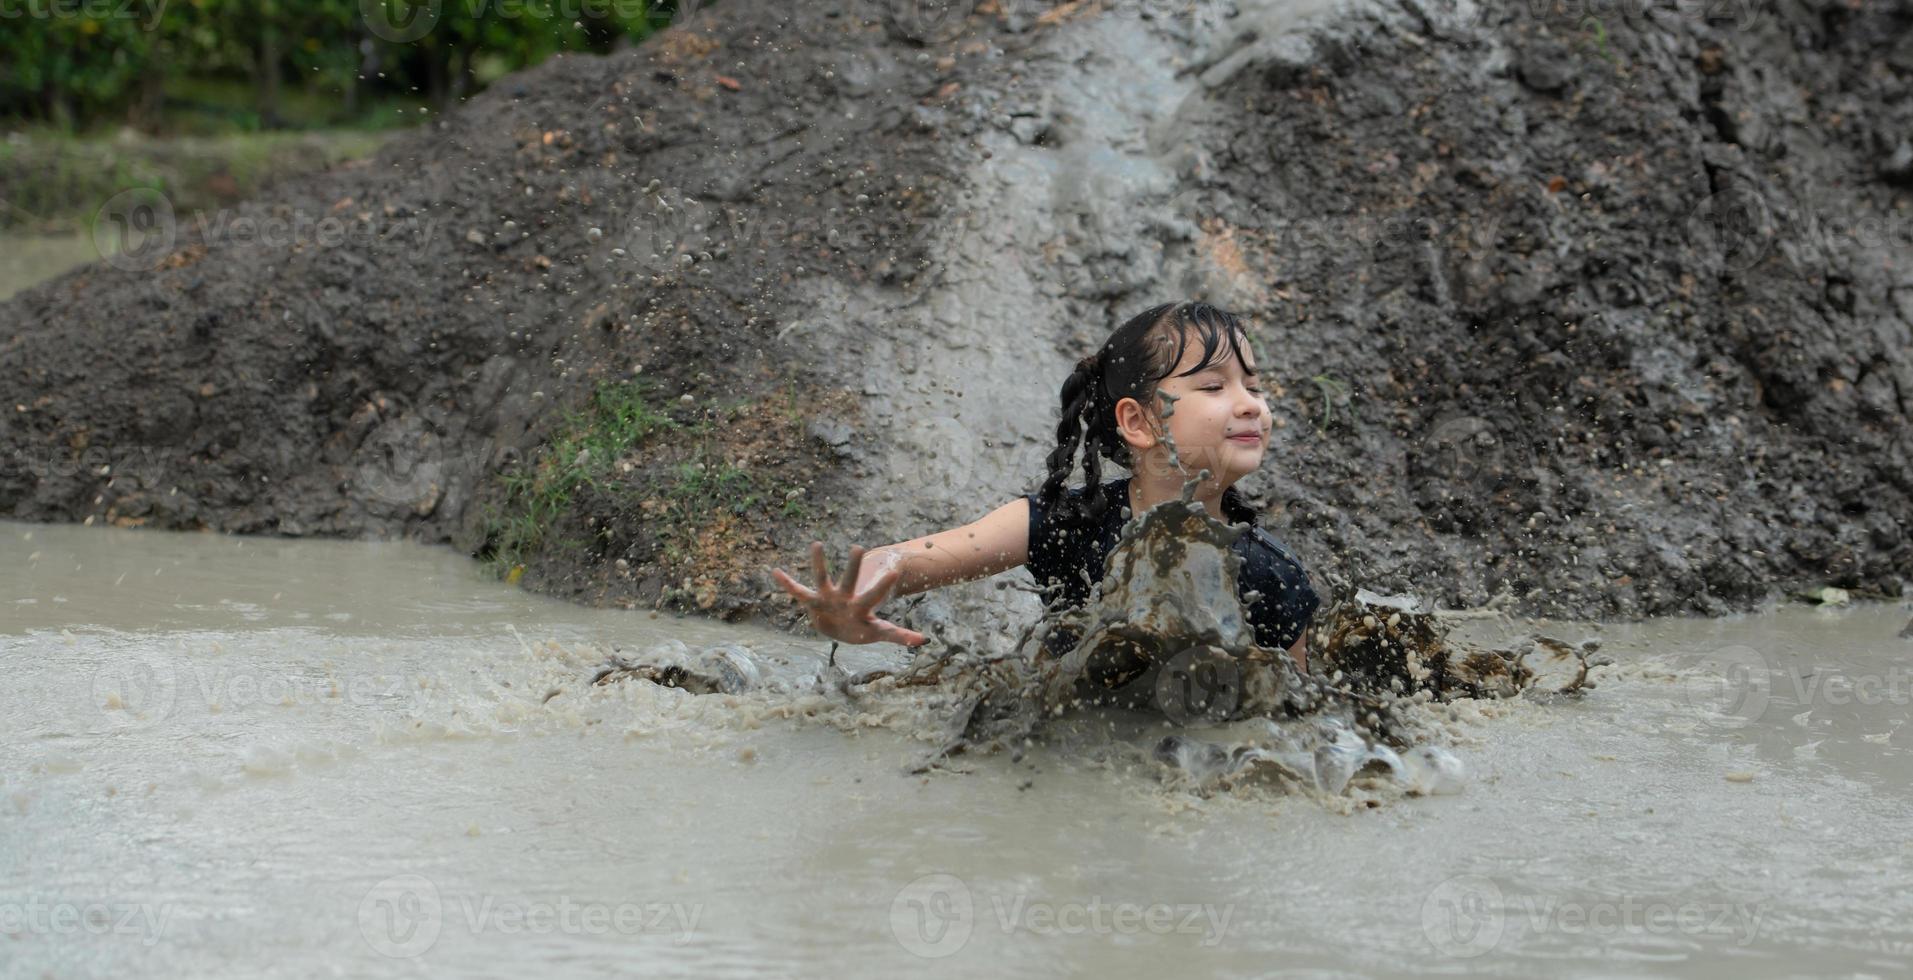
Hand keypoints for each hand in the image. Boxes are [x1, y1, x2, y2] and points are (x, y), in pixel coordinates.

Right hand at [768, 542, 928, 646]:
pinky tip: (775, 571)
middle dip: (854, 566)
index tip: (894, 571)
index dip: (883, 586)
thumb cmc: (862, 628)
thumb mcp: (879, 632)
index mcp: (862, 606)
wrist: (841, 627)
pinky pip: (798, 592)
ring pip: (823, 578)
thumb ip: (899, 635)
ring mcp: (828, 597)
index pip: (874, 595)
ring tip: (816, 543)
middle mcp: (845, 597)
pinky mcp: (813, 601)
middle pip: (850, 580)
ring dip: (819, 563)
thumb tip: (924, 640)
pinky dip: (787, 584)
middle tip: (859, 547)